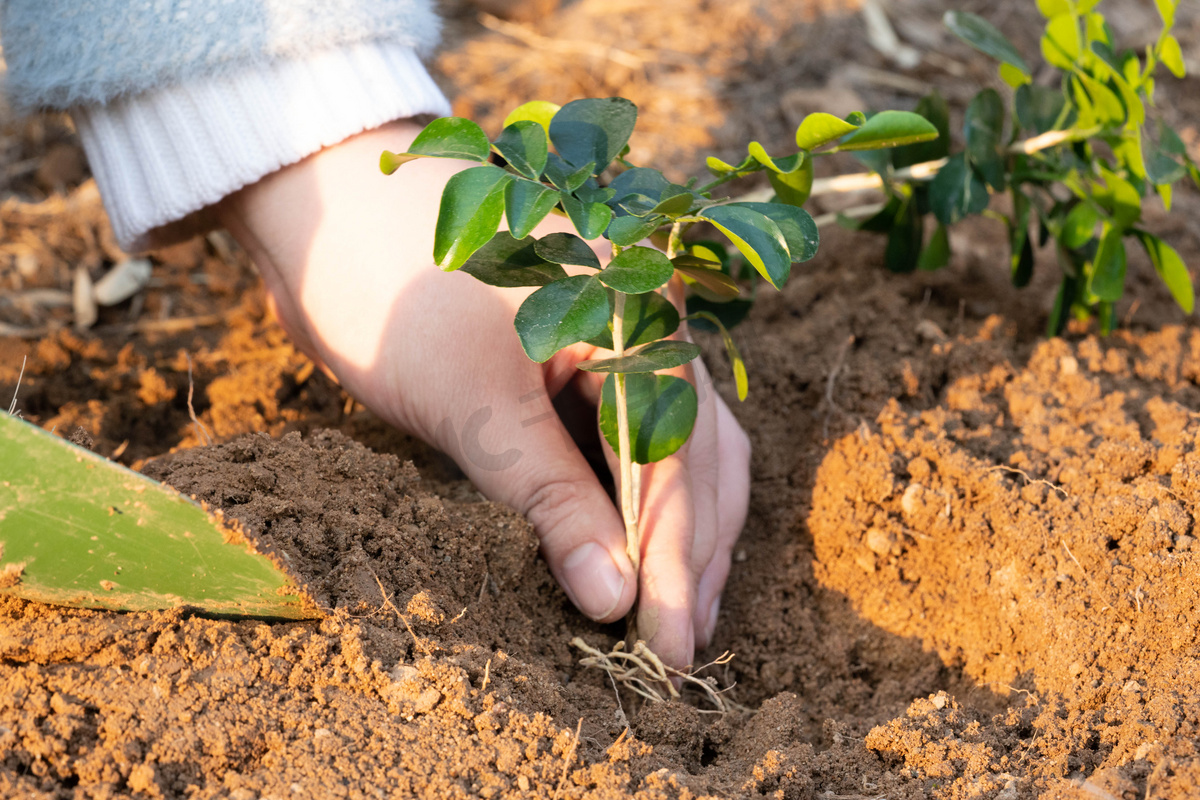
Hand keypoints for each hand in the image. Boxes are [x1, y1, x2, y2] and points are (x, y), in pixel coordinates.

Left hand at [217, 120, 749, 668]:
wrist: (323, 210)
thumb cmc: (390, 289)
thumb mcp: (471, 403)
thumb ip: (549, 499)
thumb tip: (614, 598)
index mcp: (638, 318)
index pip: (675, 463)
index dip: (674, 563)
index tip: (666, 648)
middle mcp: (648, 327)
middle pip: (699, 460)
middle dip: (691, 558)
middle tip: (678, 651)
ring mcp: (619, 345)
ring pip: (679, 455)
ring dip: (679, 538)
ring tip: (674, 620)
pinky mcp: (580, 368)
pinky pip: (631, 443)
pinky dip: (637, 505)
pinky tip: (633, 557)